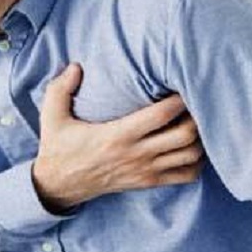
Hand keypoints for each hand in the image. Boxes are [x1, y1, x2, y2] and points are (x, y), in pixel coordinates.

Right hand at [32, 63, 203, 211]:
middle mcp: (136, 154)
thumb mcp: (52, 116)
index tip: (183, 81)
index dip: (179, 98)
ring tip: (195, 119)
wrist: (59, 185)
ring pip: (190, 155)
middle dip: (196, 116)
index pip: (161, 115)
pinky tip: (189, 145)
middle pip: (185, 135)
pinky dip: (196, 161)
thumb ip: (61, 88)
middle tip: (194, 99)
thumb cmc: (59, 146)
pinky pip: (186, 175)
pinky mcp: (148, 182)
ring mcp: (145, 171)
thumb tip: (76, 66)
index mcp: (117, 135)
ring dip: (199, 137)